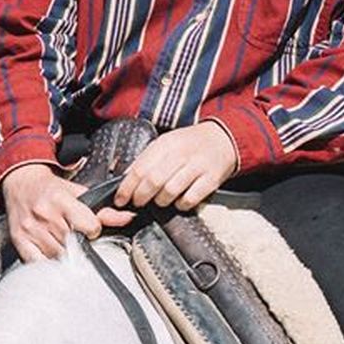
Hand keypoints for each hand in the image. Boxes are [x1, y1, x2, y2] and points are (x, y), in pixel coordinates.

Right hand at [0, 163, 123, 262]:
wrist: (20, 183)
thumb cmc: (49, 189)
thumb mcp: (77, 192)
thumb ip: (103, 209)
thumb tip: (128, 218)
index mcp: (60, 200)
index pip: (88, 226)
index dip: (92, 229)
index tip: (88, 228)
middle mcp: (44, 214)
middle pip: (73, 243)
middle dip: (79, 243)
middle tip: (75, 237)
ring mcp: (31, 229)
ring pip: (58, 256)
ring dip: (64, 255)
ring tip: (63, 244)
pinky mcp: (20, 241)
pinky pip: (38, 263)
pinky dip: (47, 264)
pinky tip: (51, 256)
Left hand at [111, 121, 237, 213]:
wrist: (222, 139)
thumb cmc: (189, 145)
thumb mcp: (166, 144)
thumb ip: (147, 159)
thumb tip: (126, 178)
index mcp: (165, 144)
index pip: (140, 168)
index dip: (127, 188)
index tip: (120, 199)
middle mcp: (181, 153)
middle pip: (154, 181)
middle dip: (141, 197)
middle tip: (137, 202)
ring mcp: (197, 166)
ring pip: (170, 191)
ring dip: (160, 201)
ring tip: (158, 201)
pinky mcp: (211, 179)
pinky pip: (190, 199)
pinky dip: (180, 204)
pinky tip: (178, 201)